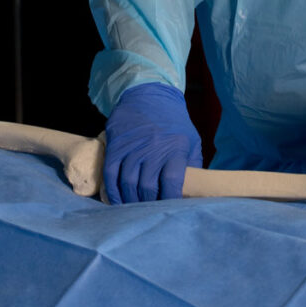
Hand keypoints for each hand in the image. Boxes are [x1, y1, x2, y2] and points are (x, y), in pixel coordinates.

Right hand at [103, 83, 201, 203]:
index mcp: (175, 148)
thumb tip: (194, 192)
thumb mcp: (191, 139)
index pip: (172, 182)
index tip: (170, 208)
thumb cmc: (174, 122)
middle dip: (149, 204)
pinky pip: (111, 174)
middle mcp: (153, 148)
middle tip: (150, 211)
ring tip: (135, 208)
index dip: (170, 199)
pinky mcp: (115, 146)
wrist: (147, 94)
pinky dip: (113, 191)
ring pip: (128, 182)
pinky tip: (117, 200)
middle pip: (148, 186)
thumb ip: (192, 166)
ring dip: (130, 200)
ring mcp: (132, 147)